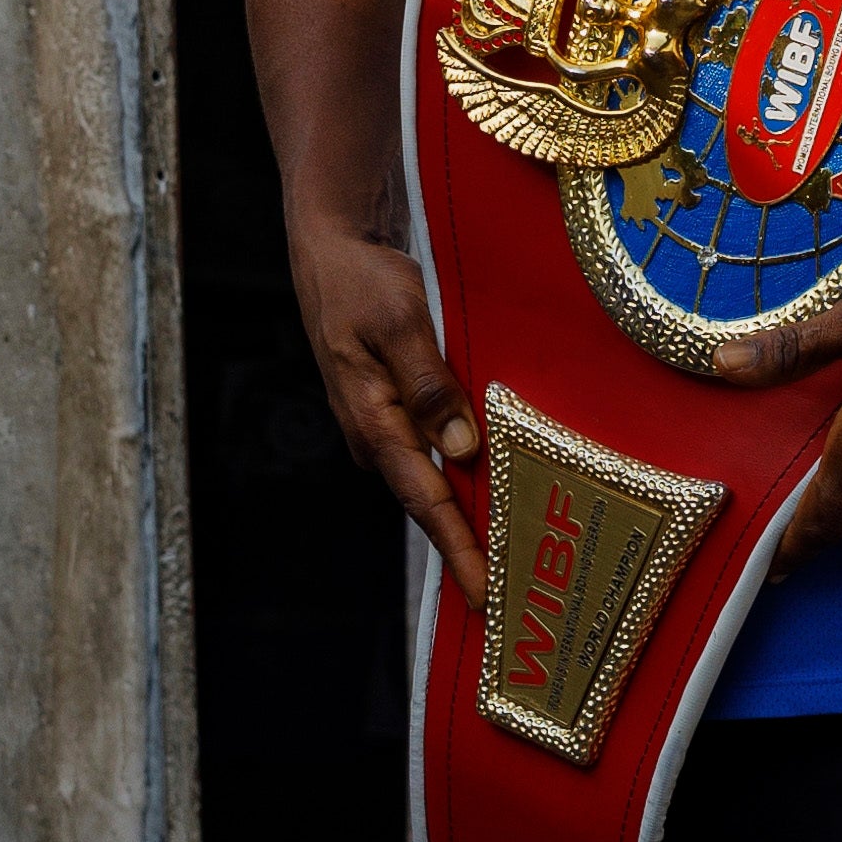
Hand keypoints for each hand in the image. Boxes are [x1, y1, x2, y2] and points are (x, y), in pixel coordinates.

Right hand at [293, 217, 479, 593]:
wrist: (330, 247)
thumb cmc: (363, 279)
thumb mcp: (401, 322)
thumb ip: (432, 386)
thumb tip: (461, 451)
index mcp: (374, 422)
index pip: (424, 500)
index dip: (458, 549)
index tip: (484, 594)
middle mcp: (374, 435)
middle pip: (429, 502)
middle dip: (467, 545)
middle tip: (511, 588)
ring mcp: (380, 425)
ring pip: (431, 478)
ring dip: (467, 510)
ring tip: (512, 549)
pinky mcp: (391, 408)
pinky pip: (430, 451)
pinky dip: (459, 471)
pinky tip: (491, 482)